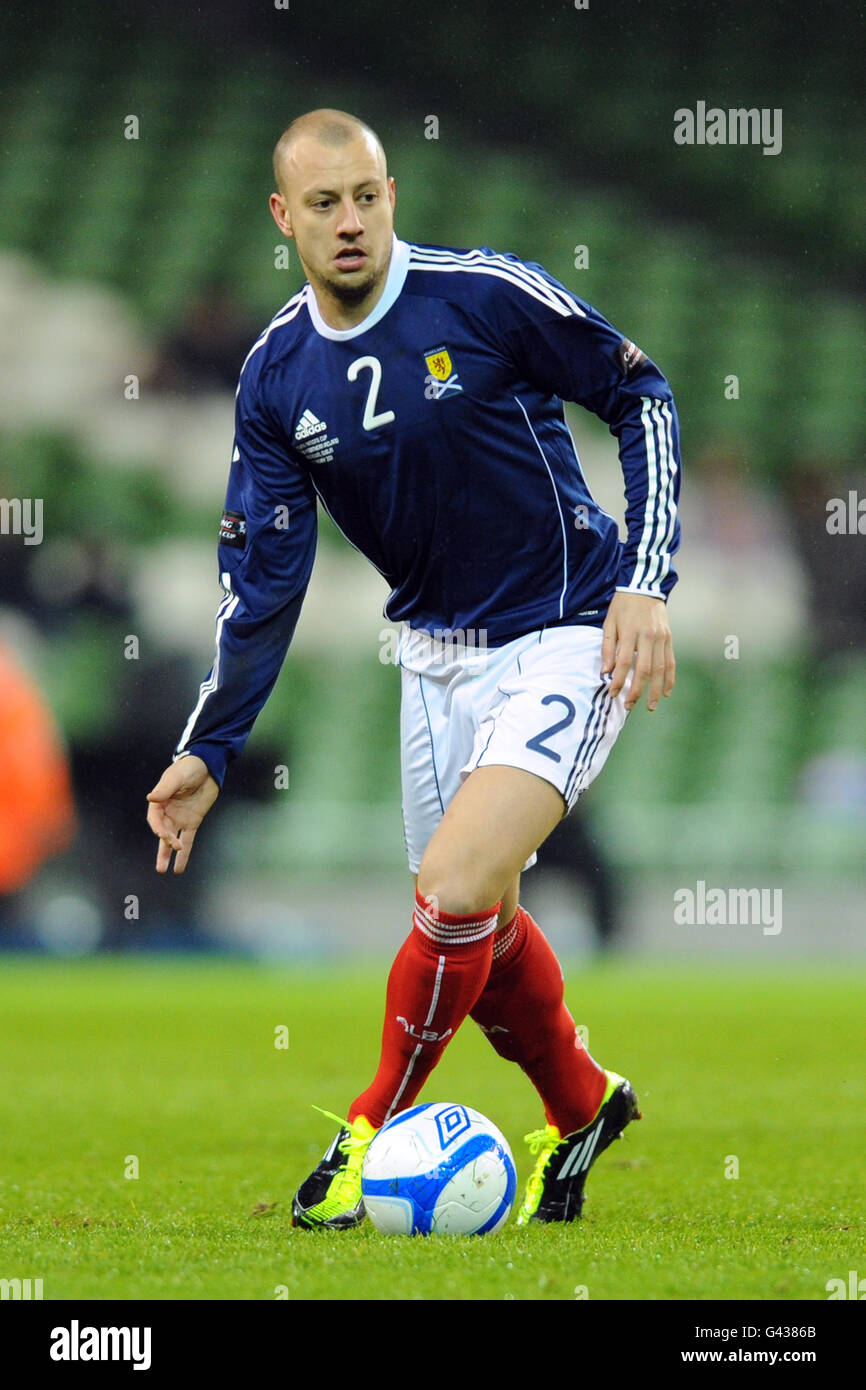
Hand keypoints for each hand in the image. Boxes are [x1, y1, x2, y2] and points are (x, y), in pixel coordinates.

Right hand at [146, 755, 218, 873]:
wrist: (207, 767)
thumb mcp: (177, 777)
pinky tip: (179, 868)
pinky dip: (184, 854)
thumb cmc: (188, 769)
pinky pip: (188, 840)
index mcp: (159, 801)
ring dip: (168, 854)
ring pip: (171, 840)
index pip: (155, 819)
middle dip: (165, 842)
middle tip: (172, 848)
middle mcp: (167, 812)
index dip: (158, 828)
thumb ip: (165, 789)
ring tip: (163, 870)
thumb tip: (151, 798)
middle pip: (163, 831)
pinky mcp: (192, 822)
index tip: (164, 835)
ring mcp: (179, 819)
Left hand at [601, 591, 674, 711]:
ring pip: (660, 669)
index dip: (619, 680)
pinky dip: (669, 678)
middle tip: (630, 705)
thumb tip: (607, 671)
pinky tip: (666, 691)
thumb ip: (608, 647)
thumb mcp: (609, 623)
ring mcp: (661, 638)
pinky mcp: (669, 638)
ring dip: (655, 689)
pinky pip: (671, 662)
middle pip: (644, 669)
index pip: (624, 662)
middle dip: (637, 690)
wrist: (644, 587)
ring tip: (650, 706)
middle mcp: (648, 636)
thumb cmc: (623, 606)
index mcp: (630, 632)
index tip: (614, 693)